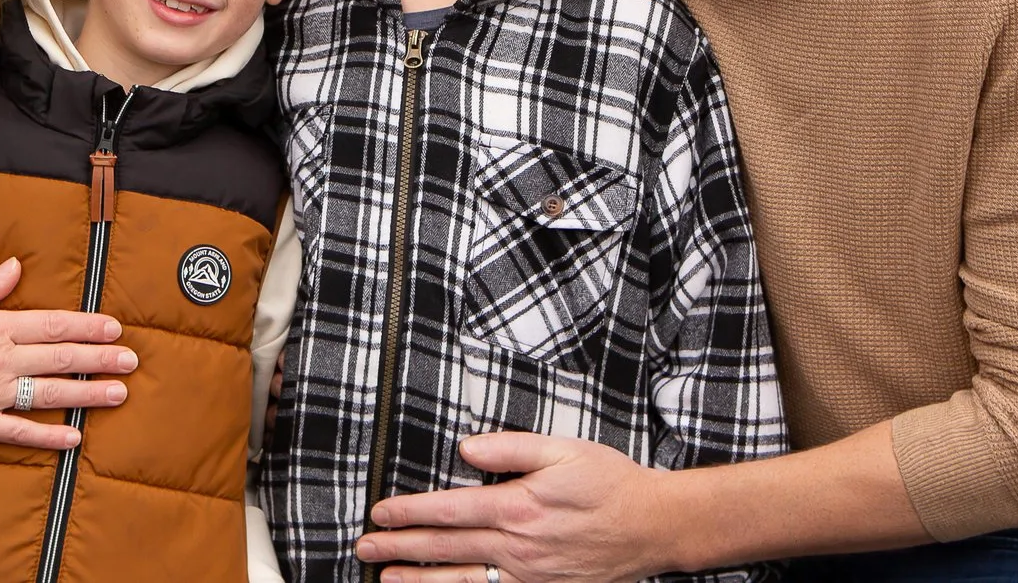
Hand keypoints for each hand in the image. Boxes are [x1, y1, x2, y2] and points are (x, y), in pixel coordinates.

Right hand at [0, 258, 134, 449]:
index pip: (52, 325)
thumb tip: (17, 267)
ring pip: (48, 394)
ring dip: (87, 394)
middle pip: (60, 358)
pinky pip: (18, 432)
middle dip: (100, 358)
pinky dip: (47, 436)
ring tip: (118, 394)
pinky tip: (74, 438)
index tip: (114, 328)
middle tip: (130, 361)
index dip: (86, 327)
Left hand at [356, 434, 668, 582]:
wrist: (653, 527)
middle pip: (445, 548)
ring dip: (419, 581)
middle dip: (399, 548)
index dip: (409, 512)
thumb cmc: (611, 483)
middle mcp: (517, 547)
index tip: (380, 512)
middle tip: (364, 548)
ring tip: (386, 579)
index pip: (449, 510)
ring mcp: (528, 576)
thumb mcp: (565, 450)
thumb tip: (467, 449)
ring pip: (461, 581)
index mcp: (519, 507)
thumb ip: (512, 448)